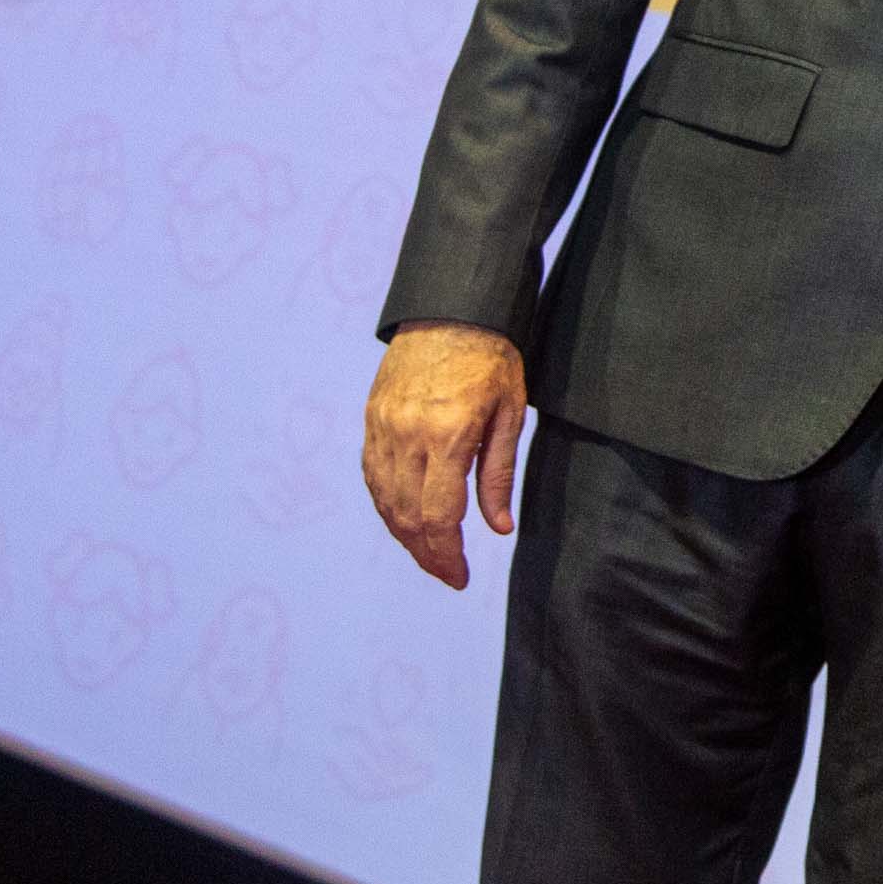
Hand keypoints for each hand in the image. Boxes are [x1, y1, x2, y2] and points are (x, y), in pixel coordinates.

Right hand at [361, 322, 526, 589]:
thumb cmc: (491, 357)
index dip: (447, 556)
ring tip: (430, 553)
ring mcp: (383, 426)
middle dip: (427, 554)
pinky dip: (386, 505)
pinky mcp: (372, 418)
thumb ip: (498, 474)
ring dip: (404, 535)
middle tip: (449, 574)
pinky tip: (405, 518)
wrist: (450, 306)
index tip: (460, 578)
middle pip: (406, 517)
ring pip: (384, 500)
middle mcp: (407, 435)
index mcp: (447, 435)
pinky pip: (372, 476)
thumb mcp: (510, 413)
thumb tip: (499, 529)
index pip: (438, 516)